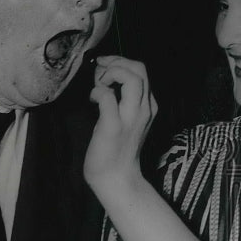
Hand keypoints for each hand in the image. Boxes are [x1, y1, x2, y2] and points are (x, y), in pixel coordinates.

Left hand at [84, 56, 156, 196]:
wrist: (116, 178)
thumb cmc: (116, 148)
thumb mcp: (126, 118)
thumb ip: (122, 97)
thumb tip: (103, 76)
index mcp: (149, 106)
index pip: (141, 71)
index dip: (120, 63)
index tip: (103, 70)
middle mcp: (145, 109)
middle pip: (140, 69)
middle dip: (117, 62)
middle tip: (100, 72)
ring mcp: (131, 117)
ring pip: (131, 77)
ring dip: (110, 73)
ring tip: (98, 84)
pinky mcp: (114, 126)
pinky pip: (107, 97)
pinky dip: (97, 92)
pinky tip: (92, 100)